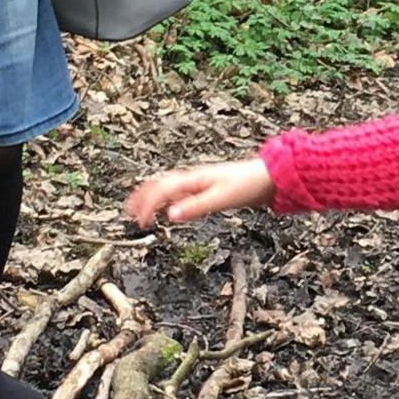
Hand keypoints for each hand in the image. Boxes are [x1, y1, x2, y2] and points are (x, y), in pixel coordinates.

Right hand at [127, 158, 273, 226]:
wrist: (269, 176)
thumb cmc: (247, 185)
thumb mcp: (221, 199)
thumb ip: (196, 207)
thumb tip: (170, 216)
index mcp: (193, 179)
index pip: (162, 190)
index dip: (148, 205)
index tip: (139, 222)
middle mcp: (193, 177)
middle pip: (159, 184)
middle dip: (142, 197)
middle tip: (129, 212)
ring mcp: (199, 181)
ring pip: (168, 185)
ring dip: (152, 195)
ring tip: (140, 207)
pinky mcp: (206, 187)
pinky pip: (179, 189)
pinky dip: (167, 197)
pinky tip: (169, 206)